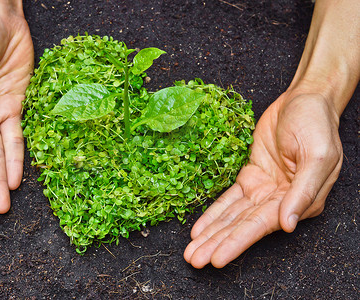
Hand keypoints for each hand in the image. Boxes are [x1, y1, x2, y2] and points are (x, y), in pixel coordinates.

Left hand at [184, 92, 342, 267]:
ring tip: (192, 251)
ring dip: (211, 234)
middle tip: (194, 260)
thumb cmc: (317, 125)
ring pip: (231, 216)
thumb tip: (288, 224)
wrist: (304, 100)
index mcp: (299, 201)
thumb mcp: (318, 156)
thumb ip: (303, 192)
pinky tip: (198, 228)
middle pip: (241, 227)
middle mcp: (278, 201)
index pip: (261, 227)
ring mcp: (261, 189)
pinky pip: (227, 198)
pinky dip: (212, 213)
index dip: (237, 243)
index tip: (217, 258)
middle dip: (217, 244)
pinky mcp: (249, 176)